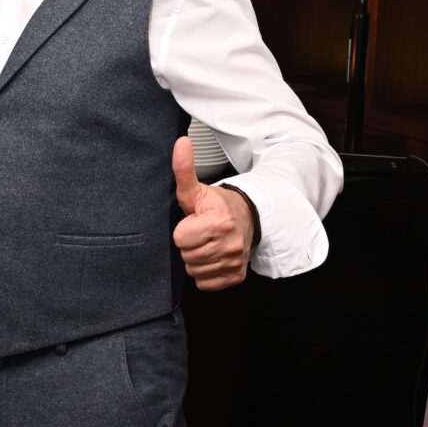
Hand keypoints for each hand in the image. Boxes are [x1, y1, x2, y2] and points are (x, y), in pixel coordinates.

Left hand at [171, 137, 252, 291]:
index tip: (194, 221)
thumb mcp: (197, 189)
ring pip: (195, 271)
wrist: (247, 218)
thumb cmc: (217, 205)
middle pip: (187, 256)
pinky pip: (205, 284)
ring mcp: (235, 261)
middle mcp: (230, 243)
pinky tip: (213, 257)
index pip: (180, 238)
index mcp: (218, 221)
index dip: (184, 229)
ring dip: (197, 259)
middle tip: (201, 232)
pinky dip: (206, 273)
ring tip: (207, 243)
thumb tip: (180, 143)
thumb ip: (184, 169)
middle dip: (190, 245)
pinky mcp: (237, 276)